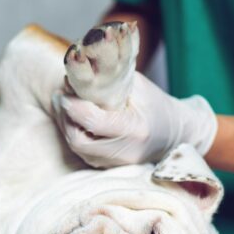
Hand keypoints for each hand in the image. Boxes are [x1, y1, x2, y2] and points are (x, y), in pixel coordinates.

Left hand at [52, 72, 216, 167]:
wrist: (173, 135)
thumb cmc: (156, 106)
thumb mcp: (139, 86)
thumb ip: (111, 79)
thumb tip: (82, 67)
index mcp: (135, 130)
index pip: (94, 122)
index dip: (74, 106)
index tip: (65, 90)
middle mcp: (123, 152)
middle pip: (78, 140)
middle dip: (65, 116)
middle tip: (60, 96)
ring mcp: (114, 163)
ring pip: (76, 147)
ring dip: (65, 124)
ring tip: (64, 102)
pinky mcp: (106, 166)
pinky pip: (81, 151)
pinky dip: (73, 132)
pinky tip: (72, 116)